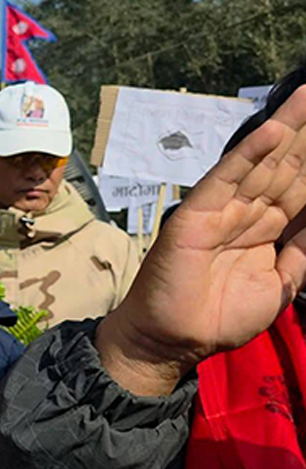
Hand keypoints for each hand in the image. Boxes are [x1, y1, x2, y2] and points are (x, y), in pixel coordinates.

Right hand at [97, 85, 305, 394]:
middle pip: (286, 165)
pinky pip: (228, 177)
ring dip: (287, 129)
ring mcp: (223, 209)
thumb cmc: (221, 317)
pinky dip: (249, 153)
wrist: (175, 338)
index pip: (302, 186)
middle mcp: (248, 212)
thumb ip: (301, 253)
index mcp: (269, 228)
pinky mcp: (198, 212)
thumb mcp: (280, 285)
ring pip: (262, 163)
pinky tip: (273, 131)